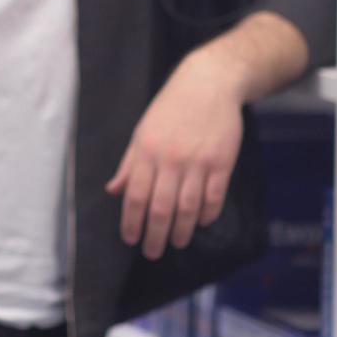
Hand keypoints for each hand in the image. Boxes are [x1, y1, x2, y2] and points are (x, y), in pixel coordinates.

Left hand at [104, 50, 244, 258]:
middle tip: (152, 252)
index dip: (132, 222)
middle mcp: (171, 159)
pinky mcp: (222, 162)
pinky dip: (207, 215)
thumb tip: (113, 191)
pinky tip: (202, 222)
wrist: (208, 84)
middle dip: (155, 236)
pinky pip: (214, 197)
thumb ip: (129, 164)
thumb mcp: (142, 131)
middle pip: (161, 208)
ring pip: (188, 208)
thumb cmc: (170, 109)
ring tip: (177, 242)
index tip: (130, 239)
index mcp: (147, 151)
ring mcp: (198, 162)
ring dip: (182, 231)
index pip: (136, 196)